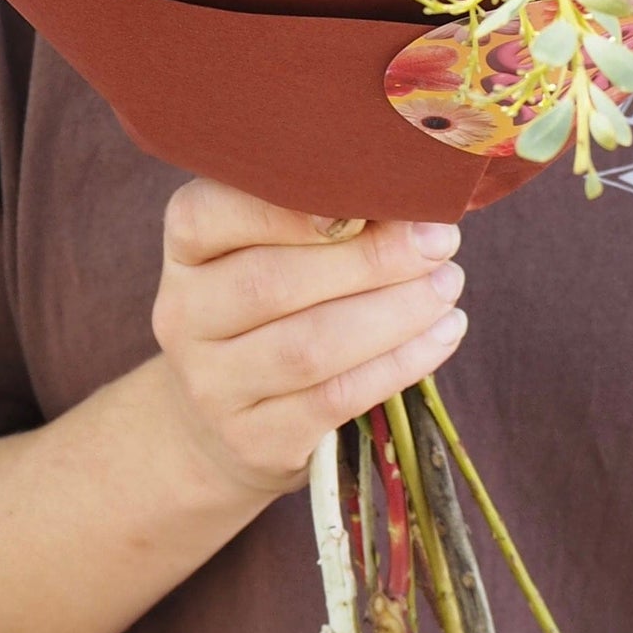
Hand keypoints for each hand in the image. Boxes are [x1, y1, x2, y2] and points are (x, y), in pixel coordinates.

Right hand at [151, 180, 467, 498]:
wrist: (215, 424)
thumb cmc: (264, 311)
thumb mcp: (261, 251)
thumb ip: (315, 216)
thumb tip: (409, 194)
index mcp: (186, 250)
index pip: (209, 215)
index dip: (284, 207)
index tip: (368, 194)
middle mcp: (184, 315)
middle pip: (272, 283)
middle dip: (370, 258)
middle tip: (439, 240)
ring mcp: (213, 386)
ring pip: (310, 346)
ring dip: (394, 312)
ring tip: (448, 284)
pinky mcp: (256, 439)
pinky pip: (336, 399)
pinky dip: (400, 363)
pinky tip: (442, 333)